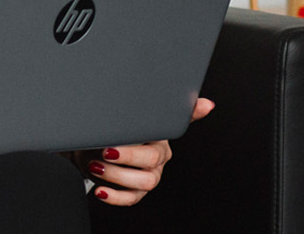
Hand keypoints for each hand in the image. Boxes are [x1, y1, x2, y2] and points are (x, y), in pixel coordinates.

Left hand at [86, 97, 213, 205]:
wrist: (96, 145)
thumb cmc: (118, 129)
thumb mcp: (134, 115)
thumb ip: (163, 108)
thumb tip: (207, 104)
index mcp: (161, 138)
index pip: (161, 139)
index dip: (140, 143)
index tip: (117, 143)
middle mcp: (159, 158)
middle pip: (151, 161)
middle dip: (126, 157)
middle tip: (105, 151)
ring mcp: (150, 177)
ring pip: (144, 182)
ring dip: (117, 176)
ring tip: (96, 166)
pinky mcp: (137, 192)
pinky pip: (131, 199)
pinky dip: (114, 197)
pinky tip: (101, 190)